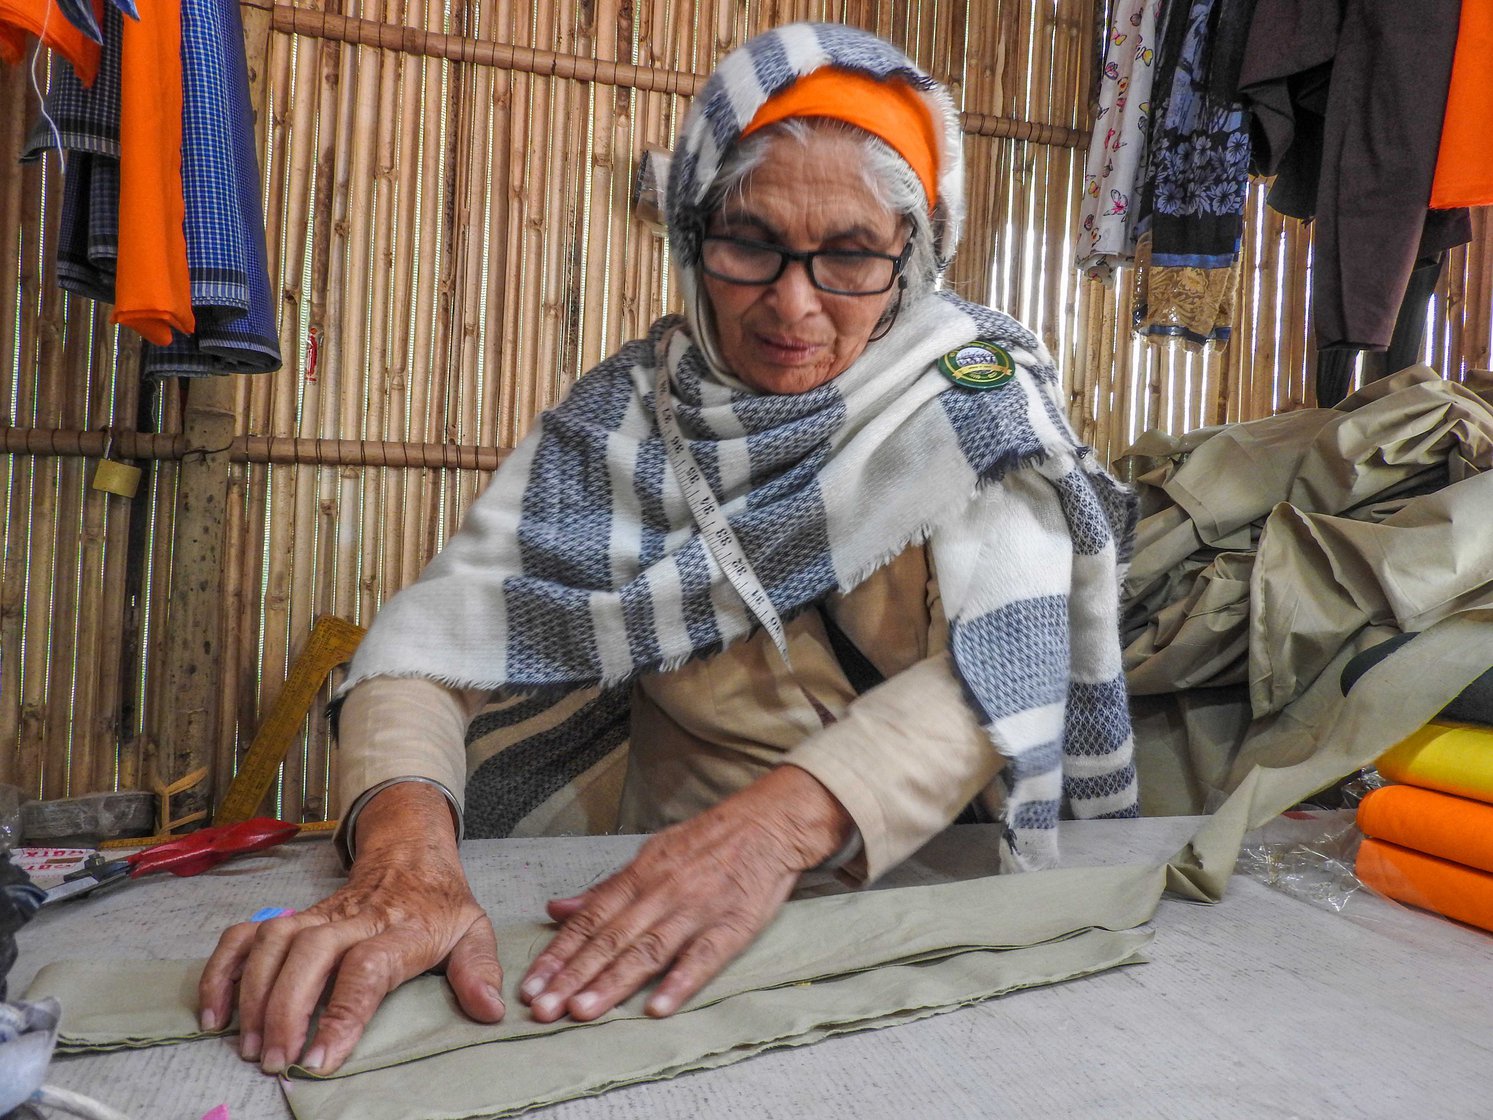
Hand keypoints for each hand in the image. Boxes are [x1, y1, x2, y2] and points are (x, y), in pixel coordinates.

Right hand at [197, 783, 503, 1074]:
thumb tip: (490, 1008)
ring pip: (273, 942)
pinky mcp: (293, 916)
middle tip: (276, 1061)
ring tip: (250, 1047)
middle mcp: (354, 918)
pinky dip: (223, 969)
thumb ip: (480, 969)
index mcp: (401, 928)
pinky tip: (215, 1013)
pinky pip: (246, 934)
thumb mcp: (473, 930)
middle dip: (286, 1010)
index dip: (343, 1013)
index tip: (321, 1059)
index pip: (367, 968)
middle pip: (309, 954)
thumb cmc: (439, 903)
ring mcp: (318, 914)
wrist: (410, 853)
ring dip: (253, 993)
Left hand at [519, 764, 852, 1022]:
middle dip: (574, 975)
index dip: (559, 953)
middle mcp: (661, 892)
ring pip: (648, 950)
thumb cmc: (706, 842)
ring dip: (613, 982)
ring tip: (582, 1010)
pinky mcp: (732, 925)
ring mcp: (696, 910)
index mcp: (639, 875)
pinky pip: (704, 957)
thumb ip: (606, 888)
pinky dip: (680, 982)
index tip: (531, 985)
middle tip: (543, 1008)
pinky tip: (658, 1007)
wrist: (768, 824)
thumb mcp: (651, 854)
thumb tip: (557, 908)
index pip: (590, 919)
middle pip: (611, 939)